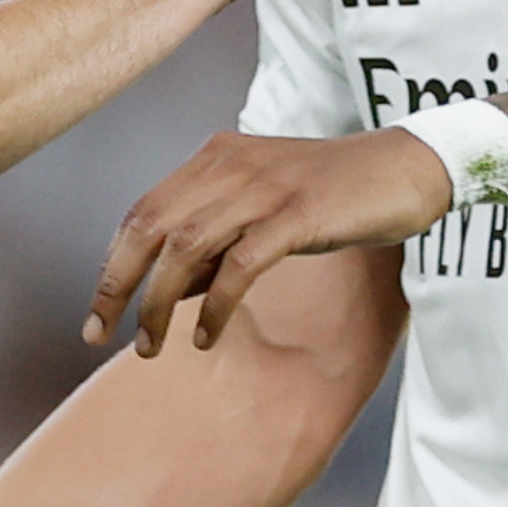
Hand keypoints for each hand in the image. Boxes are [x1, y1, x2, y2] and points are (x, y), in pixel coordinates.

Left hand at [87, 128, 451, 353]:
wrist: (411, 167)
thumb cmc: (336, 194)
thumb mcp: (263, 211)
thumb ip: (215, 244)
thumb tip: (164, 295)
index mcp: (215, 159)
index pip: (142, 212)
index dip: (111, 264)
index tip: (96, 313)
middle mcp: (230, 166)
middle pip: (149, 227)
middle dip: (116, 286)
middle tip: (99, 335)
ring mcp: (265, 187)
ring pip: (186, 247)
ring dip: (159, 304)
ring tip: (152, 347)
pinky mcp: (299, 212)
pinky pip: (240, 264)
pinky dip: (214, 305)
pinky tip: (205, 338)